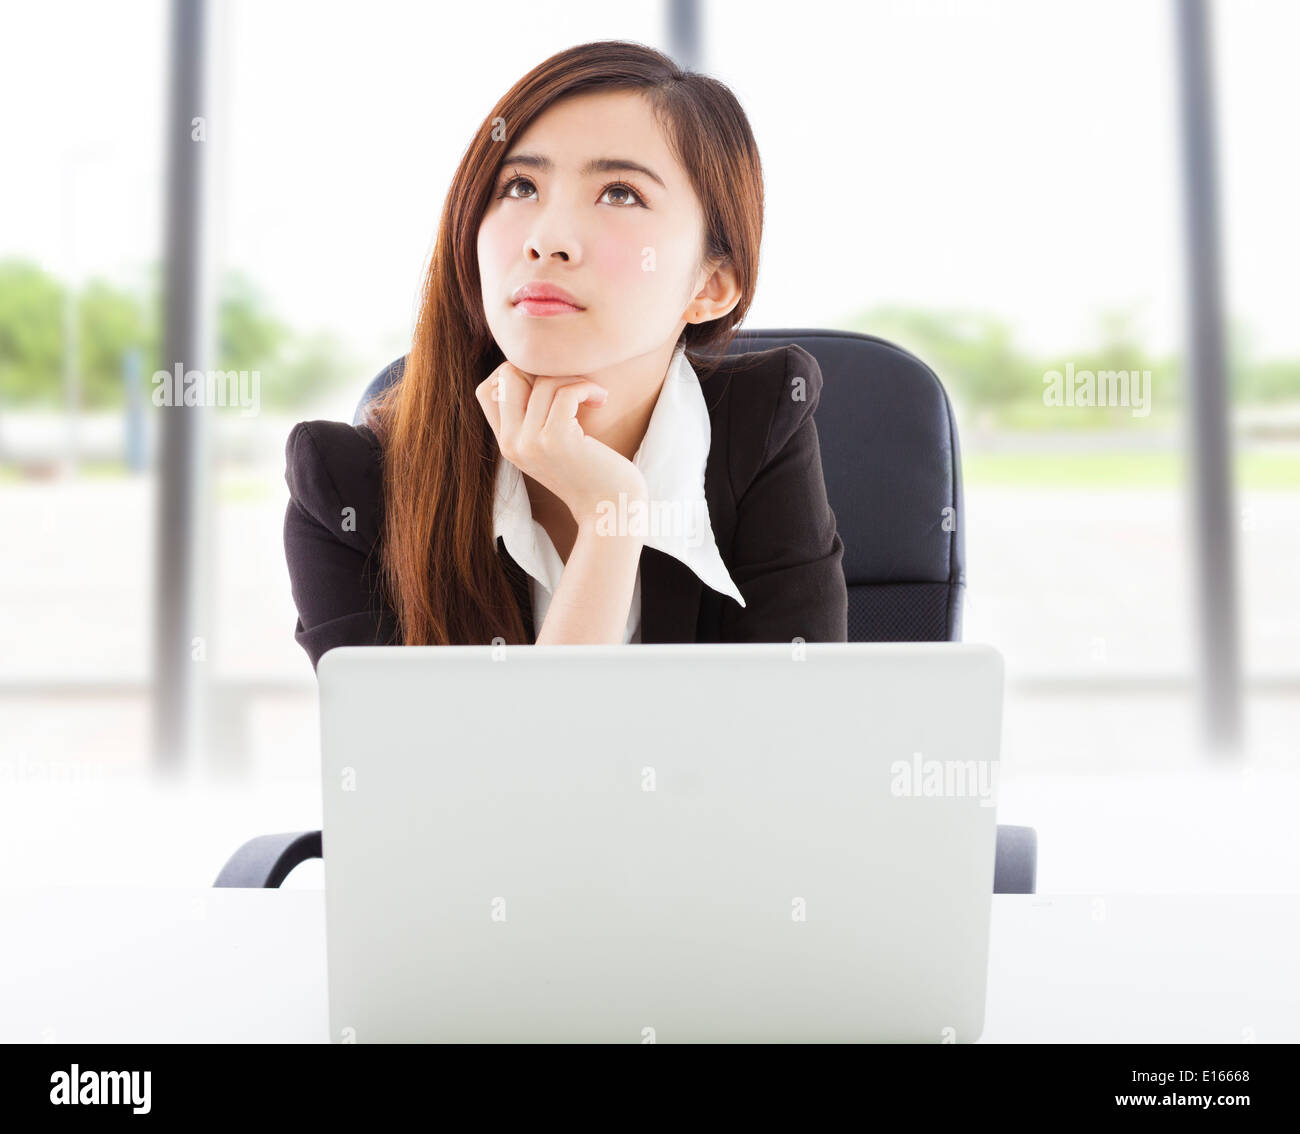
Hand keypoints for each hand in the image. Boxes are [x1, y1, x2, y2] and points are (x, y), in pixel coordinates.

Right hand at [475, 360, 647, 524]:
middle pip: (508, 376)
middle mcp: (512, 443)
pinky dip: (586, 388)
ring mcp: (531, 443)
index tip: (549, 385)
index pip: (486, 390)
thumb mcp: (551, 444)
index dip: (516, 374)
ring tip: (594, 396)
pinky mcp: (557, 440)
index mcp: (507, 443)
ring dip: (575, 379)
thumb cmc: (589, 472)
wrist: (610, 510)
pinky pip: (565, 392)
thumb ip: (534, 417)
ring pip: (543, 382)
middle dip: (544, 369)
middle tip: (572, 386)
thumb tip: (534, 369)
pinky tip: (600, 400)